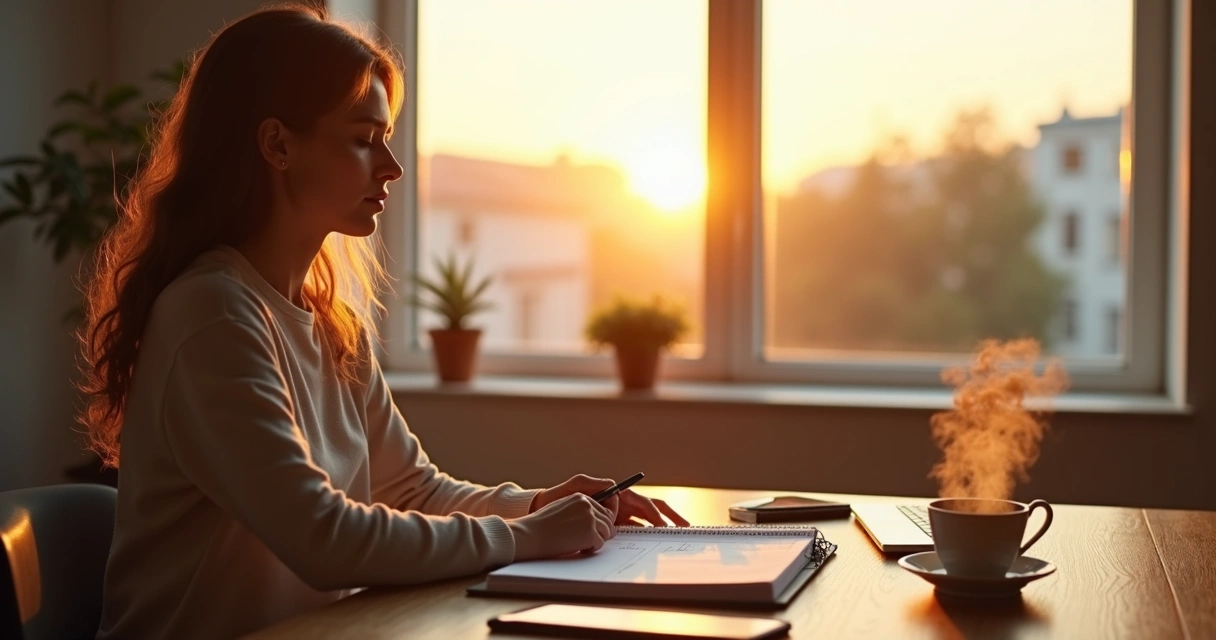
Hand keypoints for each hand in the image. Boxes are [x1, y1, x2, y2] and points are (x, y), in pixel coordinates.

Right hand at [507, 493, 614, 561]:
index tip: (593, 531)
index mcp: (581, 497)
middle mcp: (588, 505)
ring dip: (597, 540)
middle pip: (608, 520)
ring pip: (607, 532)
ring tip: (582, 544)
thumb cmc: (542, 525)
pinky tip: (579, 549)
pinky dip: (592, 549)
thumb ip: (580, 511)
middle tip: (589, 541)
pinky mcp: (590, 533)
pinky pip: (600, 543)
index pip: (602, 509)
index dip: (600, 522)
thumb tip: (598, 521)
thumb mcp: (562, 508)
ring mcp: (590, 519)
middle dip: (601, 532)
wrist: (531, 534)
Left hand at [530, 474, 689, 526]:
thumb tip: (615, 491)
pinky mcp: (612, 528)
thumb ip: (596, 485)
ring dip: (658, 530)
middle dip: (670, 518)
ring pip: (644, 524)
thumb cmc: (562, 495)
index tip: (661, 525)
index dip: (654, 513)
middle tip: (685, 527)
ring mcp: (618, 517)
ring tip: (671, 540)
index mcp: (618, 494)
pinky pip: (631, 533)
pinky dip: (641, 539)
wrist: (547, 509)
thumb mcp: (578, 485)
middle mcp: (622, 505)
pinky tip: (648, 548)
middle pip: (652, 511)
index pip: (643, 502)